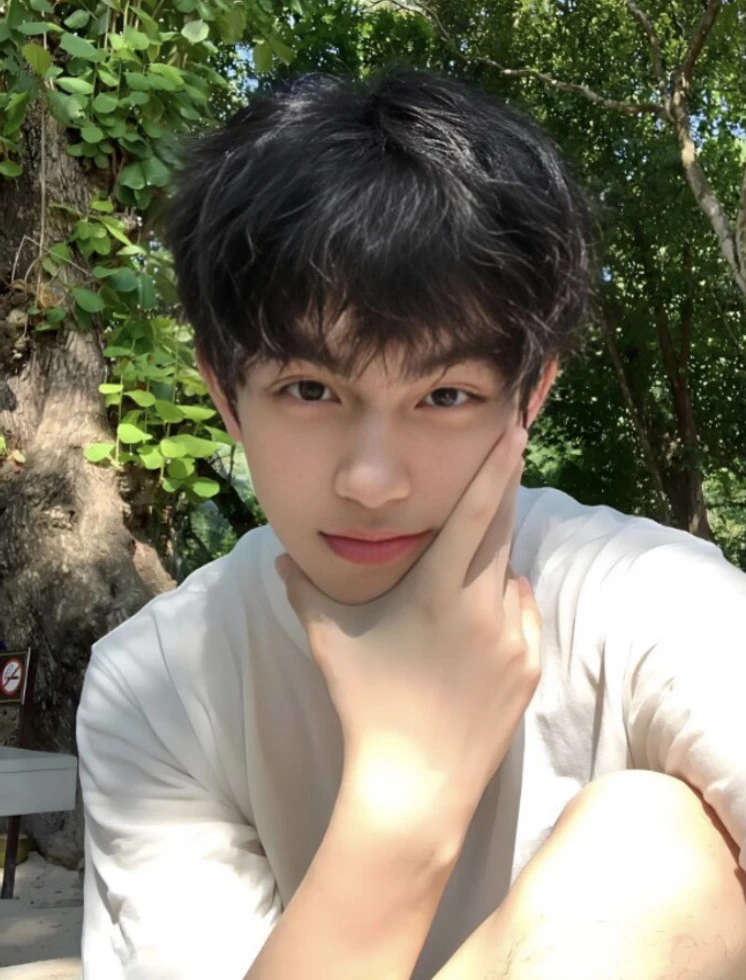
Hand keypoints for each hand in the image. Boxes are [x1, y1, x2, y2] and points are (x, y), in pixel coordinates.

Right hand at [275, 424, 541, 833]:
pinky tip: (475, 624)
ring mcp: (513, 640)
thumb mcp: (329, 640)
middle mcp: (486, 607)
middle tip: (501, 464)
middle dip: (501, 495)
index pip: (475, 512)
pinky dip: (505, 603)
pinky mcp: (529, 669)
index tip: (516, 432)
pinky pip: (522, 615)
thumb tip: (280, 556)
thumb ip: (304, 590)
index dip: (497, 467)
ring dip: (490, 564)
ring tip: (455, 585)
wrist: (415, 786)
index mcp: (440, 590)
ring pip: (510, 577)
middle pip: (502, 532)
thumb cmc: (366, 704)